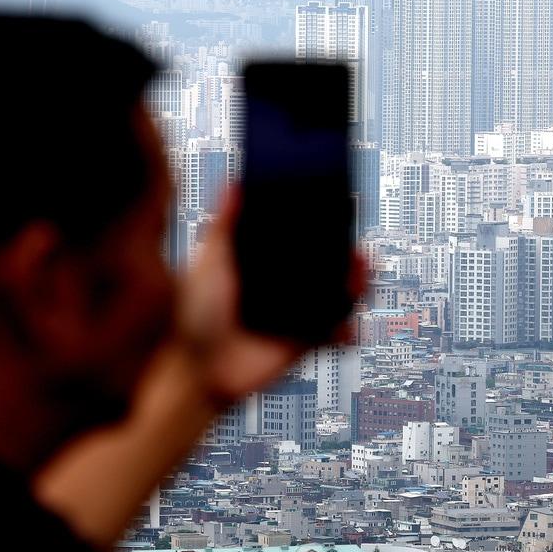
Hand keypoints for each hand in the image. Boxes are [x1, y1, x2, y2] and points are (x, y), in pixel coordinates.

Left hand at [179, 191, 365, 405]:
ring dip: (355, 285)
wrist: (194, 370)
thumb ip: (225, 223)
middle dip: (345, 255)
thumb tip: (234, 181)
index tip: (338, 210)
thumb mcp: (209, 260)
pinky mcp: (300, 344)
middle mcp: (277, 288)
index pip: (296, 240)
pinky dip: (347, 330)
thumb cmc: (191, 315)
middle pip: (322, 266)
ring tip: (362, 273)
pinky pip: (332, 333)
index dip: (319, 227)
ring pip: (333, 296)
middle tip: (357, 245)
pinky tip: (351, 324)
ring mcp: (291, 316)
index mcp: (257, 264)